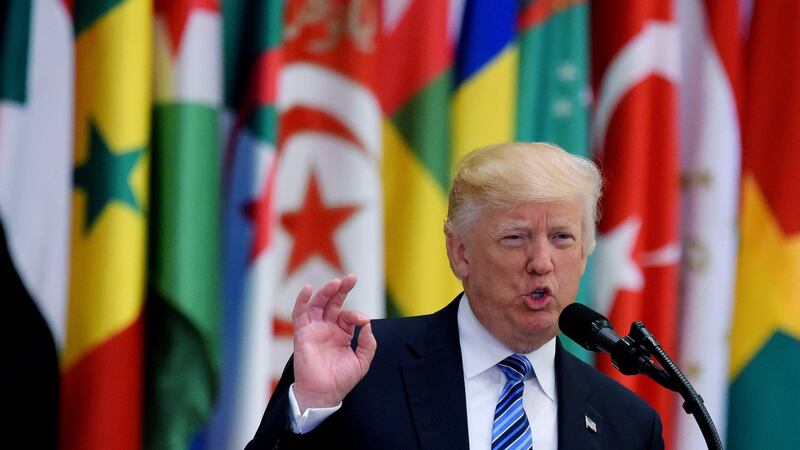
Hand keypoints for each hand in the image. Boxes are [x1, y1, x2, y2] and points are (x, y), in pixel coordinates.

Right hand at [291, 274, 376, 410]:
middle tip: (351, 278)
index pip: (349, 316)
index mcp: (341, 334)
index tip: (364, 321)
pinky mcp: (303, 333)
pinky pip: (300, 313)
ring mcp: (314, 329)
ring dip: (326, 292)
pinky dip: (302, 300)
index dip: (357, 315)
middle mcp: (327, 328)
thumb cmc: (341, 380)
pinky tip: (308, 289)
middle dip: (342, 290)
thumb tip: (368, 324)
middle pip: (333, 303)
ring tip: (336, 283)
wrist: (324, 394)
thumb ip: (368, 343)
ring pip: (318, 304)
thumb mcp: (362, 361)